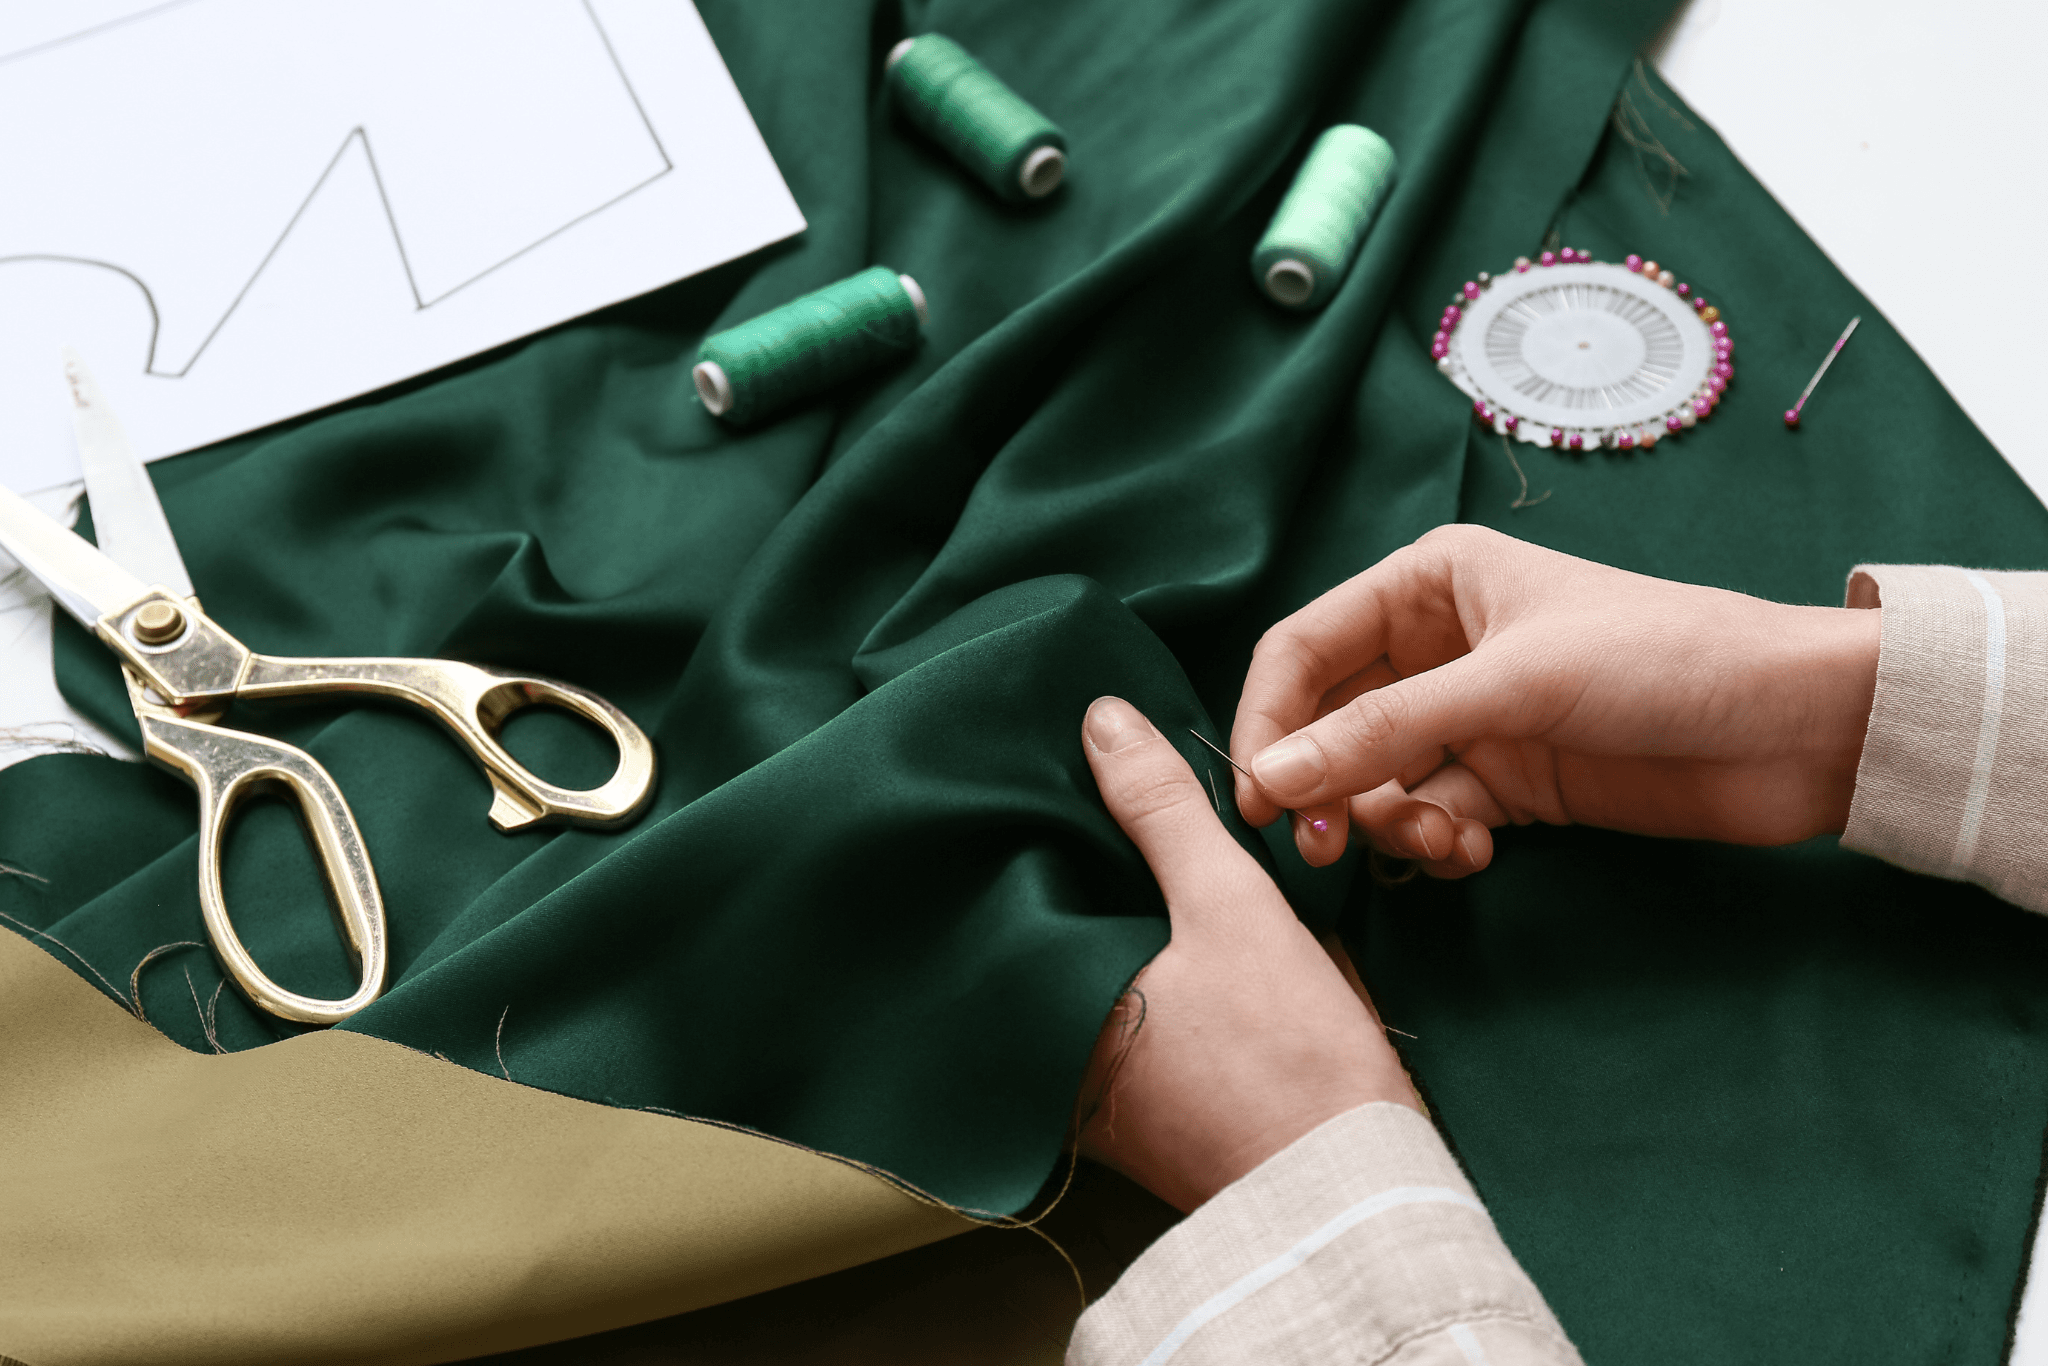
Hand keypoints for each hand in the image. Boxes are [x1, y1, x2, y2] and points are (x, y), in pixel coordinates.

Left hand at [1075, 696, 1415, 1212]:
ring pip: (1092, 981)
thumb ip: (1163, 810)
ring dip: (1108, 928)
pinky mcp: (1147, 1120)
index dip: (1027, 836)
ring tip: (1126, 850)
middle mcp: (1053, 1066)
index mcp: (1049, 1013)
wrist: (1355, 1188)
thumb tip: (1101, 718)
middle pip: (1047, 942)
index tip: (1036, 778)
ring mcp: (1098, 1102)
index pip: (1008, 902)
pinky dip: (1142, 976)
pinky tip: (1172, 935)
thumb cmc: (1287, 1057)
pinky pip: (1128, 1021)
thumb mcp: (1230, 907)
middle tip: (1081, 798)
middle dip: (1066, 880)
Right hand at [1231, 525, 1882, 874]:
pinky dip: (1437, 842)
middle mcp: (1438, 646)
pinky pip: (1430, 815)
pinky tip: (1478, 851)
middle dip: (1323, 785)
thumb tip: (1268, 781)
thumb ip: (1383, 733)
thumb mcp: (1512, 686)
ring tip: (1444, 843)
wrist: (1797, 728)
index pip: (1302, 650)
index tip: (1256, 800)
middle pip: (1329, 722)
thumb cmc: (1662, 660)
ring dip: (1388, 821)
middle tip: (1322, 847)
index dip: (1267, 722)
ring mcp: (1473, 717)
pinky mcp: (1510, 781)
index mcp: (1429, 583)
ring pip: (1375, 779)